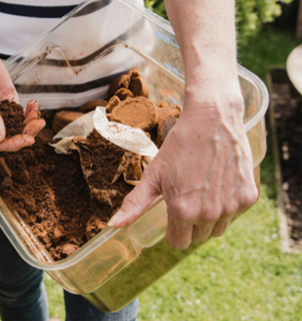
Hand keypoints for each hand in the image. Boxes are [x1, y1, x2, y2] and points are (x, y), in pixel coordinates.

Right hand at [0, 0, 43, 150]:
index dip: (11, 144)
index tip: (26, 139)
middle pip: (10, 136)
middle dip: (25, 133)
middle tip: (38, 125)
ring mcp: (0, 110)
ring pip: (18, 125)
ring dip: (29, 123)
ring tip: (38, 116)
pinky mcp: (8, 99)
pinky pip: (21, 111)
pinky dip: (30, 111)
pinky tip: (35, 105)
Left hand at [108, 98, 258, 248]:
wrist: (212, 120)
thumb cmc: (179, 146)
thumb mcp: (153, 175)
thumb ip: (135, 204)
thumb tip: (113, 225)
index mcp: (183, 211)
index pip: (178, 242)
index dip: (172, 229)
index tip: (172, 212)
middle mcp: (209, 214)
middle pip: (198, 237)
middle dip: (190, 222)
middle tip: (187, 196)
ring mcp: (232, 207)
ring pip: (218, 229)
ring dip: (210, 217)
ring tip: (202, 190)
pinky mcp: (248, 197)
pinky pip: (235, 213)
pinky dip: (228, 204)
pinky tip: (219, 183)